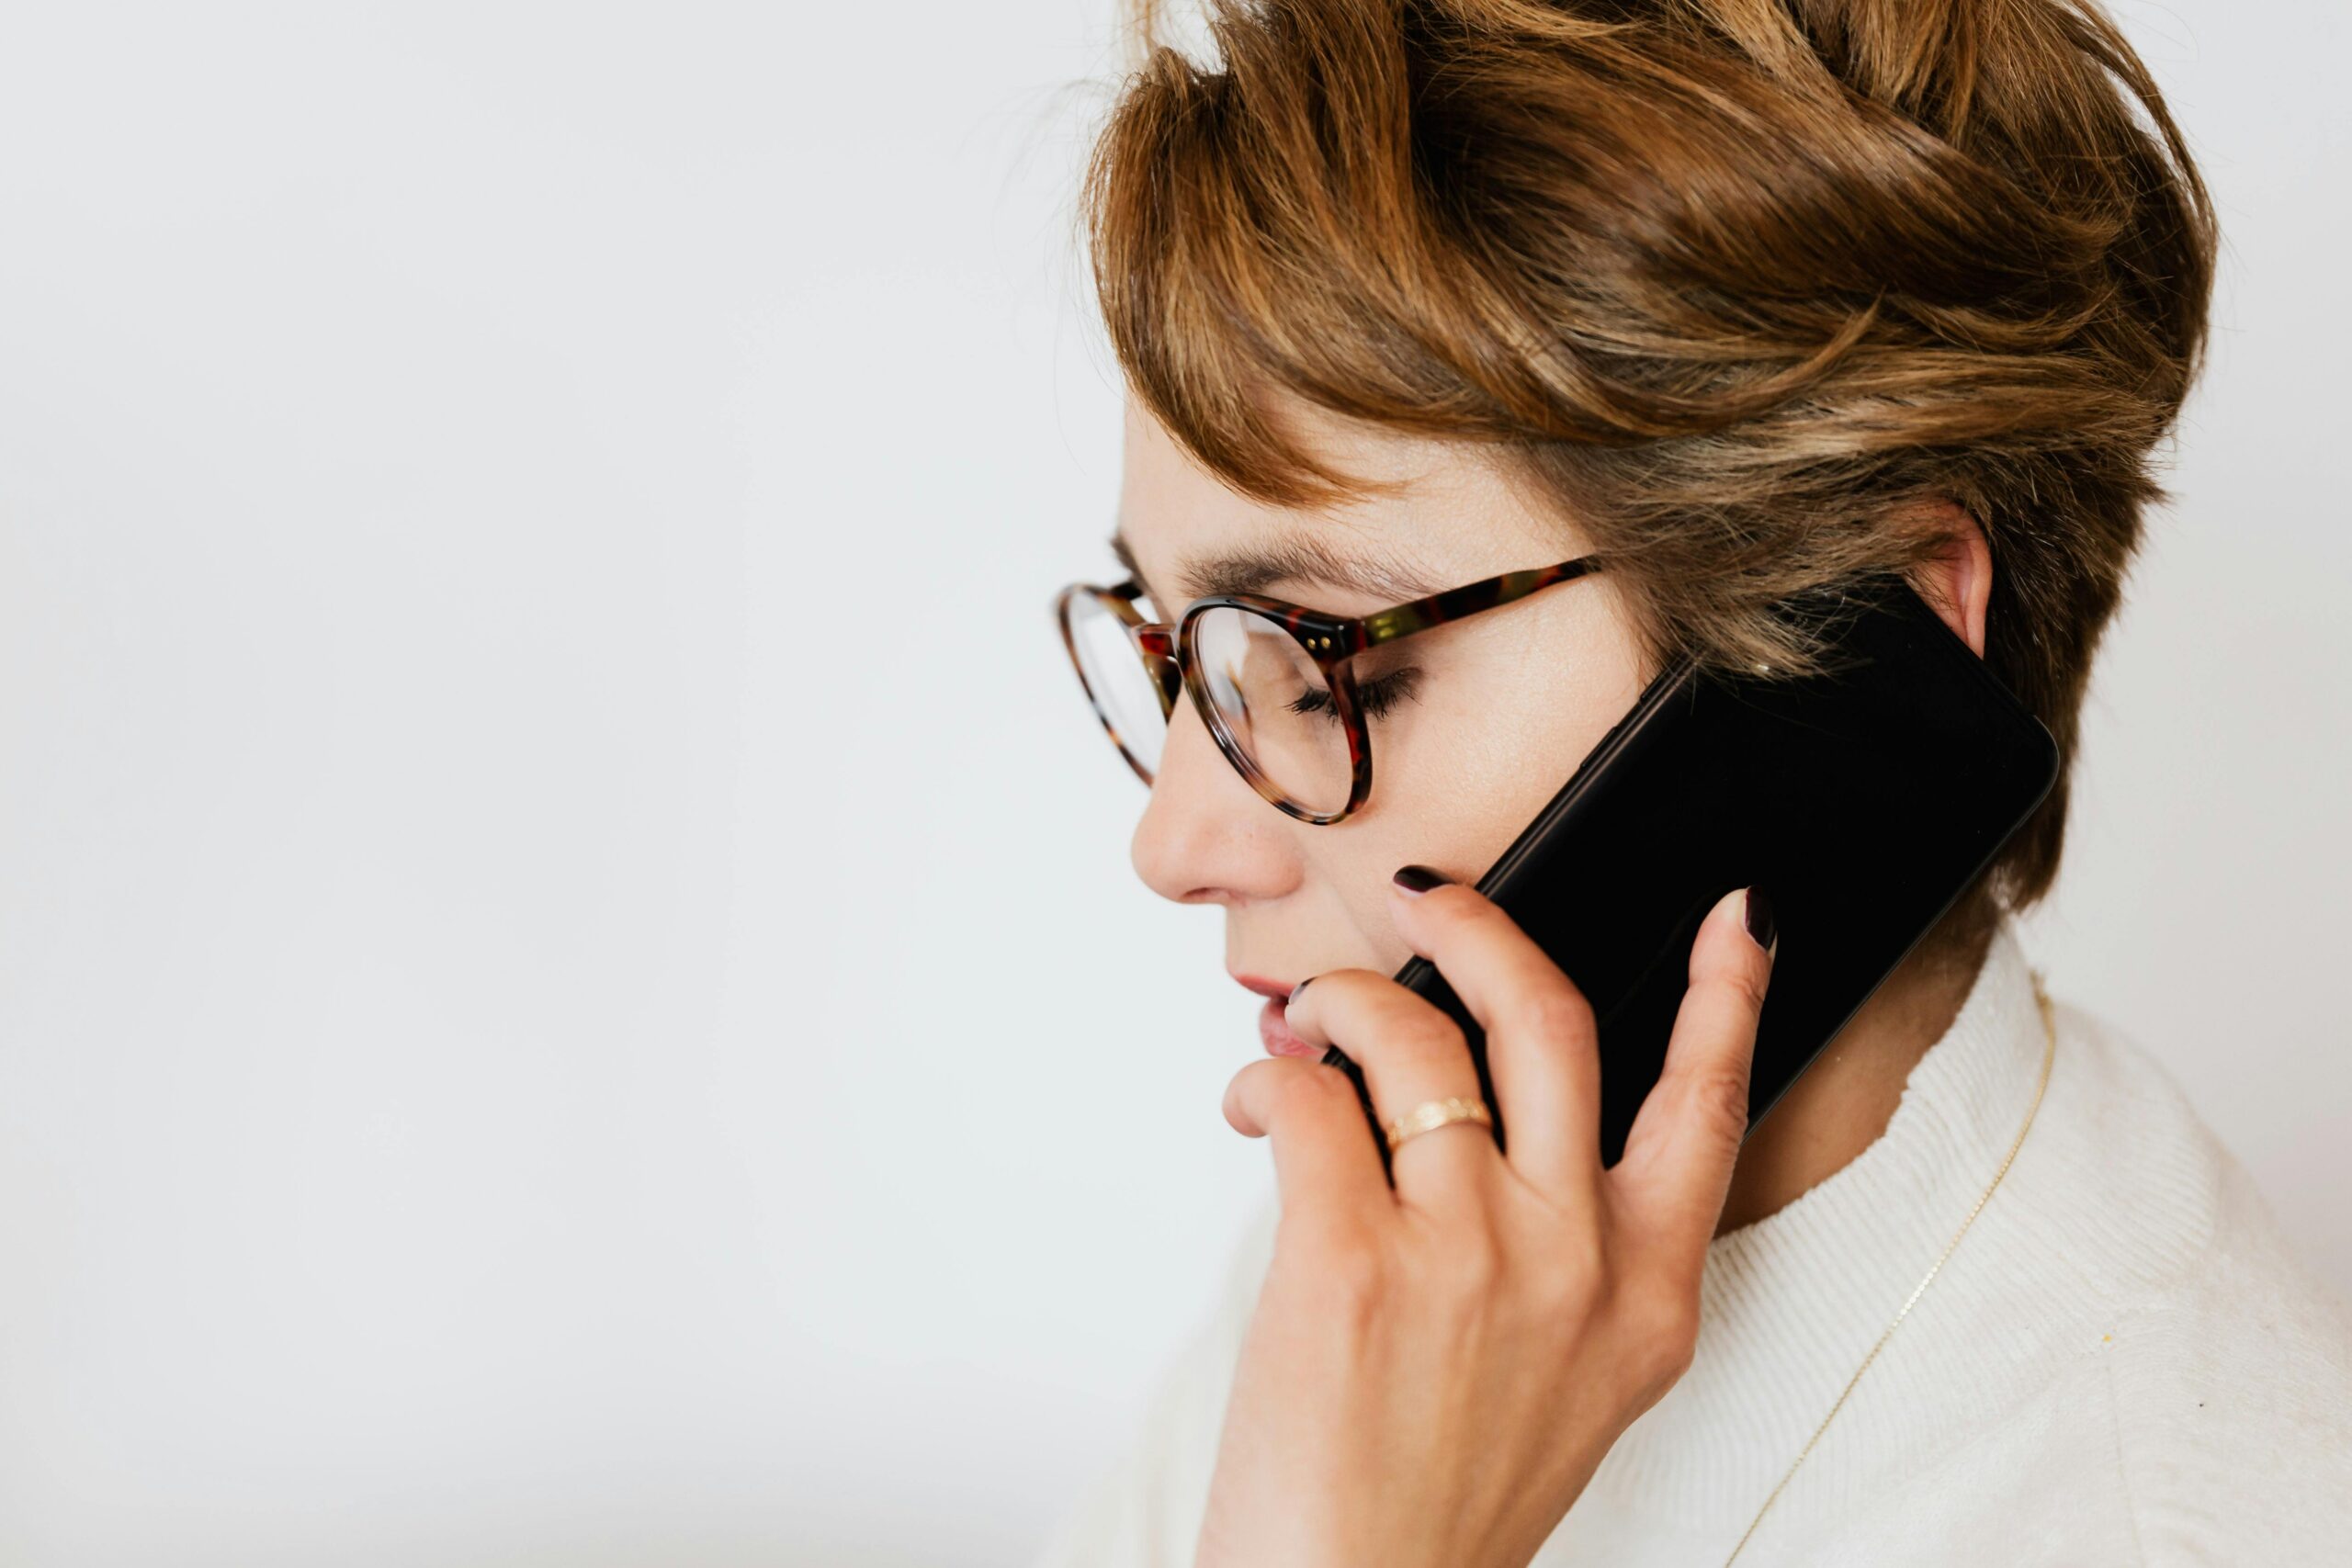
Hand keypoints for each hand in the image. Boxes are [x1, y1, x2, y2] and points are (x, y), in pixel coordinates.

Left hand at [1196, 874, 1776, 1567]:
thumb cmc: (1441, 1495)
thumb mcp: (1567, 1376)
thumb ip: (1564, 1244)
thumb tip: (1472, 1093)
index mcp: (1648, 1296)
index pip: (1707, 1106)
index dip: (1729, 996)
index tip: (1743, 915)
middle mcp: (1574, 1262)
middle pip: (1550, 1019)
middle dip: (1479, 926)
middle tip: (1431, 897)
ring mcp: (1468, 1255)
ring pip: (1409, 1036)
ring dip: (1342, 1003)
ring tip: (1306, 1028)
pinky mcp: (1350, 1262)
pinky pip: (1308, 1099)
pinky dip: (1269, 1080)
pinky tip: (1256, 1105)